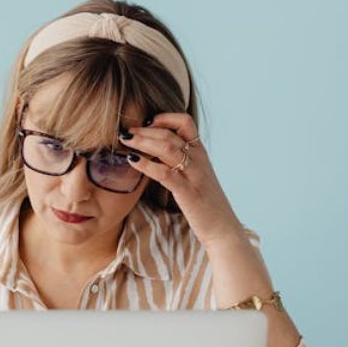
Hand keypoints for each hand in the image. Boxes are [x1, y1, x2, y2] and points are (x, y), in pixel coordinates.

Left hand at [120, 112, 245, 249]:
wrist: (222, 228)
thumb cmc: (205, 204)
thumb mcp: (196, 176)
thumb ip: (180, 162)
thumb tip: (155, 153)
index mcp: (200, 153)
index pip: (185, 122)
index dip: (164, 118)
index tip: (146, 123)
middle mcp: (198, 159)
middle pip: (169, 134)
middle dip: (144, 130)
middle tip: (126, 132)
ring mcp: (194, 175)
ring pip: (167, 148)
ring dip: (142, 141)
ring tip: (125, 141)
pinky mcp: (188, 191)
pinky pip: (165, 172)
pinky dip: (146, 164)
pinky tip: (132, 160)